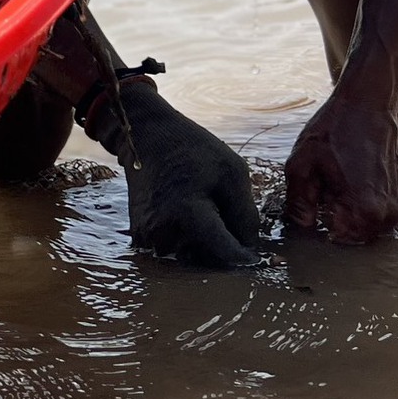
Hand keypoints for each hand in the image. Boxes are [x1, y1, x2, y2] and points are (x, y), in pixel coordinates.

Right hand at [113, 85, 263, 267]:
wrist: (147, 139)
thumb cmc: (194, 151)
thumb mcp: (233, 172)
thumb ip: (245, 215)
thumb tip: (249, 253)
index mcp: (186, 211)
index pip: (223, 251)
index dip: (244, 257)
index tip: (256, 259)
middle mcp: (162, 231)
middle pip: (208, 259)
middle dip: (223, 247)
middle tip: (225, 217)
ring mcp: (148, 238)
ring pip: (192, 258)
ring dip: (205, 245)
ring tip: (203, 211)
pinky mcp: (141, 240)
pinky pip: (175, 251)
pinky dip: (188, 241)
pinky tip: (187, 216)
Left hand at [283, 85, 397, 242]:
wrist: (371, 102)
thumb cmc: (334, 130)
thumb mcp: (302, 163)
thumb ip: (299, 201)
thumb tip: (303, 227)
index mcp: (366, 208)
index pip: (339, 242)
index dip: (319, 228)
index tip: (313, 210)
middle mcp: (391, 212)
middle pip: (356, 239)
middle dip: (338, 224)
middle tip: (324, 196)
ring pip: (372, 230)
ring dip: (354, 218)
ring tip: (338, 189)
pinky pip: (385, 218)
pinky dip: (368, 209)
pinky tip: (354, 187)